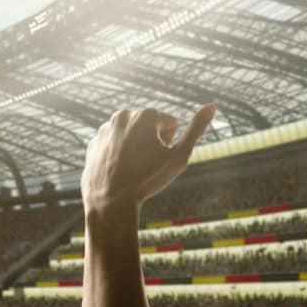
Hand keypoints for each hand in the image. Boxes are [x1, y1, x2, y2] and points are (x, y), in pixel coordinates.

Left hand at [80, 104, 215, 213]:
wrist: (111, 201)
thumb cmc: (148, 179)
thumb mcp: (180, 155)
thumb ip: (197, 129)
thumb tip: (213, 105)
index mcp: (144, 114)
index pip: (169, 123)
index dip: (170, 142)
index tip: (159, 158)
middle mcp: (122, 116)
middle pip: (148, 126)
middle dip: (152, 142)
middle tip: (147, 164)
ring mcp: (104, 129)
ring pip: (130, 136)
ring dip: (135, 147)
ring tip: (133, 168)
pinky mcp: (93, 143)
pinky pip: (113, 146)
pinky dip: (118, 155)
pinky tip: (118, 171)